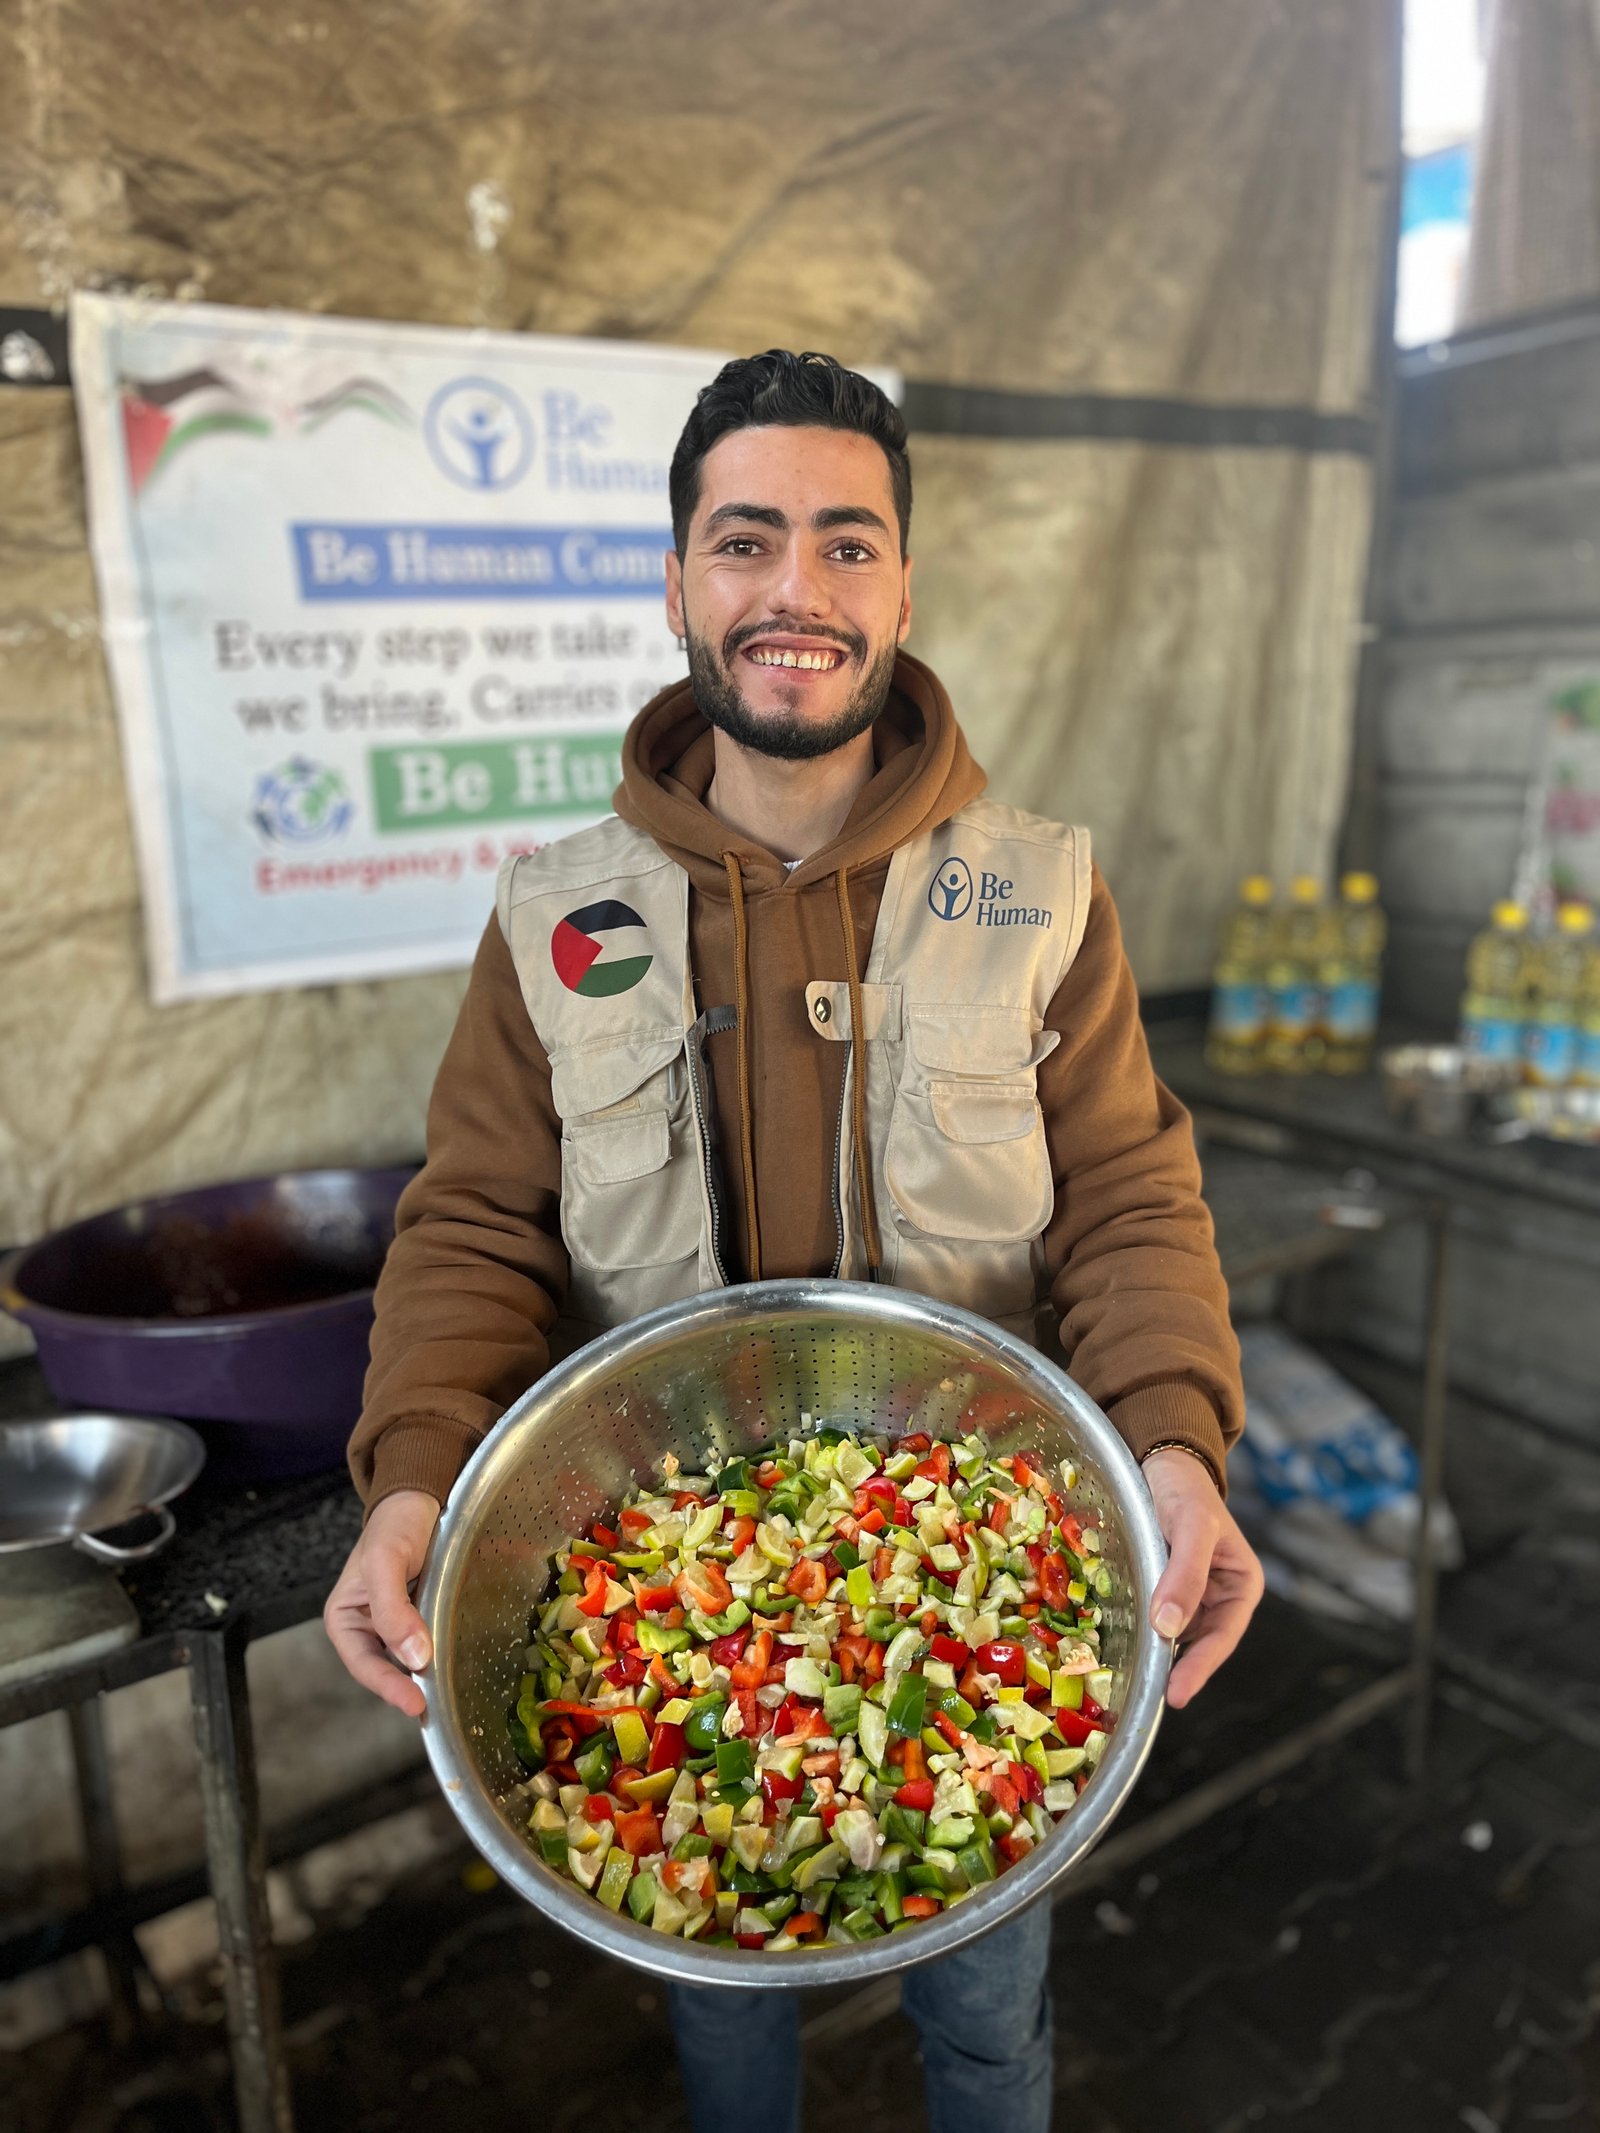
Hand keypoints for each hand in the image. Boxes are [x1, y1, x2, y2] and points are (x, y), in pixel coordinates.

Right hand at [323, 1488, 440, 1718]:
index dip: (388, 1687)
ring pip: (405, 1660)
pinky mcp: (417, 1616)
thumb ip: (394, 1610)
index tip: (415, 1704)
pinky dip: (435, 1655)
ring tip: (444, 1695)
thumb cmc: (393, 1526)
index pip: (364, 1664)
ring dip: (422, 1676)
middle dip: (406, 1688)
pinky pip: (424, 1642)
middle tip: (432, 1708)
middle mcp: (365, 1627)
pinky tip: (452, 1664)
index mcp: (343, 1619)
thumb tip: (413, 1659)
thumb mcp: (385, 1561)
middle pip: (384, 1668)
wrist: (417, 1499)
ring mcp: (392, 1624)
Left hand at [1140, 1448, 1263, 1708]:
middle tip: (1146, 1694)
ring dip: (1154, 1652)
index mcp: (1241, 1585)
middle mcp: (1218, 1595)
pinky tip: (1119, 1643)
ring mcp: (1189, 1593)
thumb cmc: (1186, 1488)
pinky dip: (1139, 1629)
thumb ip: (1184, 1574)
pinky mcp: (1160, 1586)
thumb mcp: (1192, 1525)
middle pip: (1197, 1642)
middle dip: (1174, 1668)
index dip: (1200, 1668)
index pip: (1223, 1637)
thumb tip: (1168, 1628)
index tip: (1176, 1695)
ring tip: (1129, 1679)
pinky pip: (1152, 1614)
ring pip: (1173, 1633)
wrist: (1160, 1459)